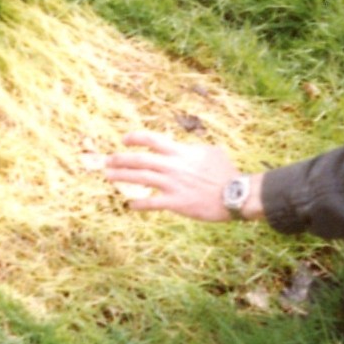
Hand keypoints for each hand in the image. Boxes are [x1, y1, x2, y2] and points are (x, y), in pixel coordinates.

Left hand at [103, 130, 242, 221]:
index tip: (124, 140)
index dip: (136, 138)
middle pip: (140, 159)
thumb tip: (188, 148)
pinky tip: (130, 205)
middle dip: (121, 159)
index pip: (153, 140)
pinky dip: (140, 204)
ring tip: (109, 176)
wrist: (235, 193)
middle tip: (108, 161)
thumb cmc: (226, 172)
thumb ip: (194, 150)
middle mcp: (173, 166)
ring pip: (141, 178)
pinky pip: (152, 203)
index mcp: (181, 152)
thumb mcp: (211, 152)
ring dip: (122, 177)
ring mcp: (173, 185)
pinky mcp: (177, 203)